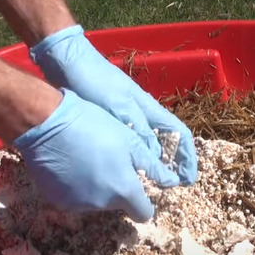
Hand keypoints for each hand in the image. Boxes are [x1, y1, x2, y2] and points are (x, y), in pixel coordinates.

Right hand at [12, 88, 178, 221]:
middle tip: (109, 160)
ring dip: (95, 186)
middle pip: (117, 204)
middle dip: (117, 188)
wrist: (45, 124)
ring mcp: (77, 205)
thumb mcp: (128, 140)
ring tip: (86, 159)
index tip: (138, 185)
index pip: (143, 213)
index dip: (143, 201)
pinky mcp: (56, 201)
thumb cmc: (93, 125)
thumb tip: (172, 182)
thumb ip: (151, 166)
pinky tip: (69, 164)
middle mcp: (101, 204)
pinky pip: (72, 197)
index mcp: (123, 190)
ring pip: (95, 200)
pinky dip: (74, 186)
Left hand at [29, 25, 197, 184]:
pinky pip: (129, 148)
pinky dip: (133, 163)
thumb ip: (139, 130)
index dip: (187, 157)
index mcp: (150, 109)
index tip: (188, 179)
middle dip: (172, 166)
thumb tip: (158, 157)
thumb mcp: (120, 106)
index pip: (179, 134)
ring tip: (149, 188)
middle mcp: (142, 115)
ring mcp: (126, 119)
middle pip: (166, 144)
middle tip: (169, 190)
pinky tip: (125, 174)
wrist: (66, 64)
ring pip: (147, 148)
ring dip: (152, 167)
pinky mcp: (109, 123)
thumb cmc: (94, 82)